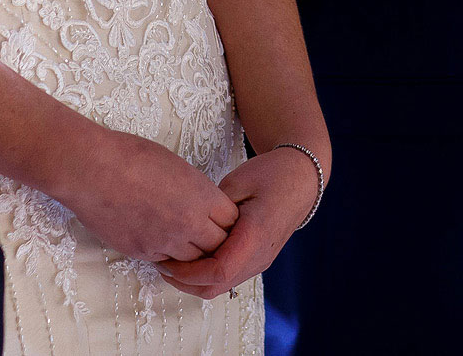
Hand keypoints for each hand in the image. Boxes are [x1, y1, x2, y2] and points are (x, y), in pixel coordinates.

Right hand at [51, 122, 238, 265]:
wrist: (93, 170)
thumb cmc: (131, 157)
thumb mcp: (177, 165)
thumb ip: (195, 190)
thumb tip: (200, 202)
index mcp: (201, 196)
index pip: (232, 221)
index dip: (227, 220)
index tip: (219, 218)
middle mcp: (188, 223)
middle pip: (218, 246)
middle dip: (214, 241)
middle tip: (204, 233)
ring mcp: (165, 242)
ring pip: (192, 261)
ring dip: (190, 252)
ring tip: (180, 237)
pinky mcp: (142, 253)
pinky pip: (165, 262)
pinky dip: (166, 256)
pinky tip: (158, 239)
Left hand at [159, 146, 323, 299]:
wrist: (301, 180)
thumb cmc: (272, 175)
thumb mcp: (238, 182)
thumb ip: (213, 207)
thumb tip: (188, 227)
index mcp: (256, 236)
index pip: (218, 271)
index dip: (188, 272)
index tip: (166, 259)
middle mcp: (259, 257)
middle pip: (216, 288)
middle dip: (184, 282)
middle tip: (161, 263)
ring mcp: (259, 262)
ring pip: (221, 288)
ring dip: (193, 280)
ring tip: (172, 261)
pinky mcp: (256, 261)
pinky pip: (228, 278)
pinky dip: (206, 275)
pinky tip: (191, 257)